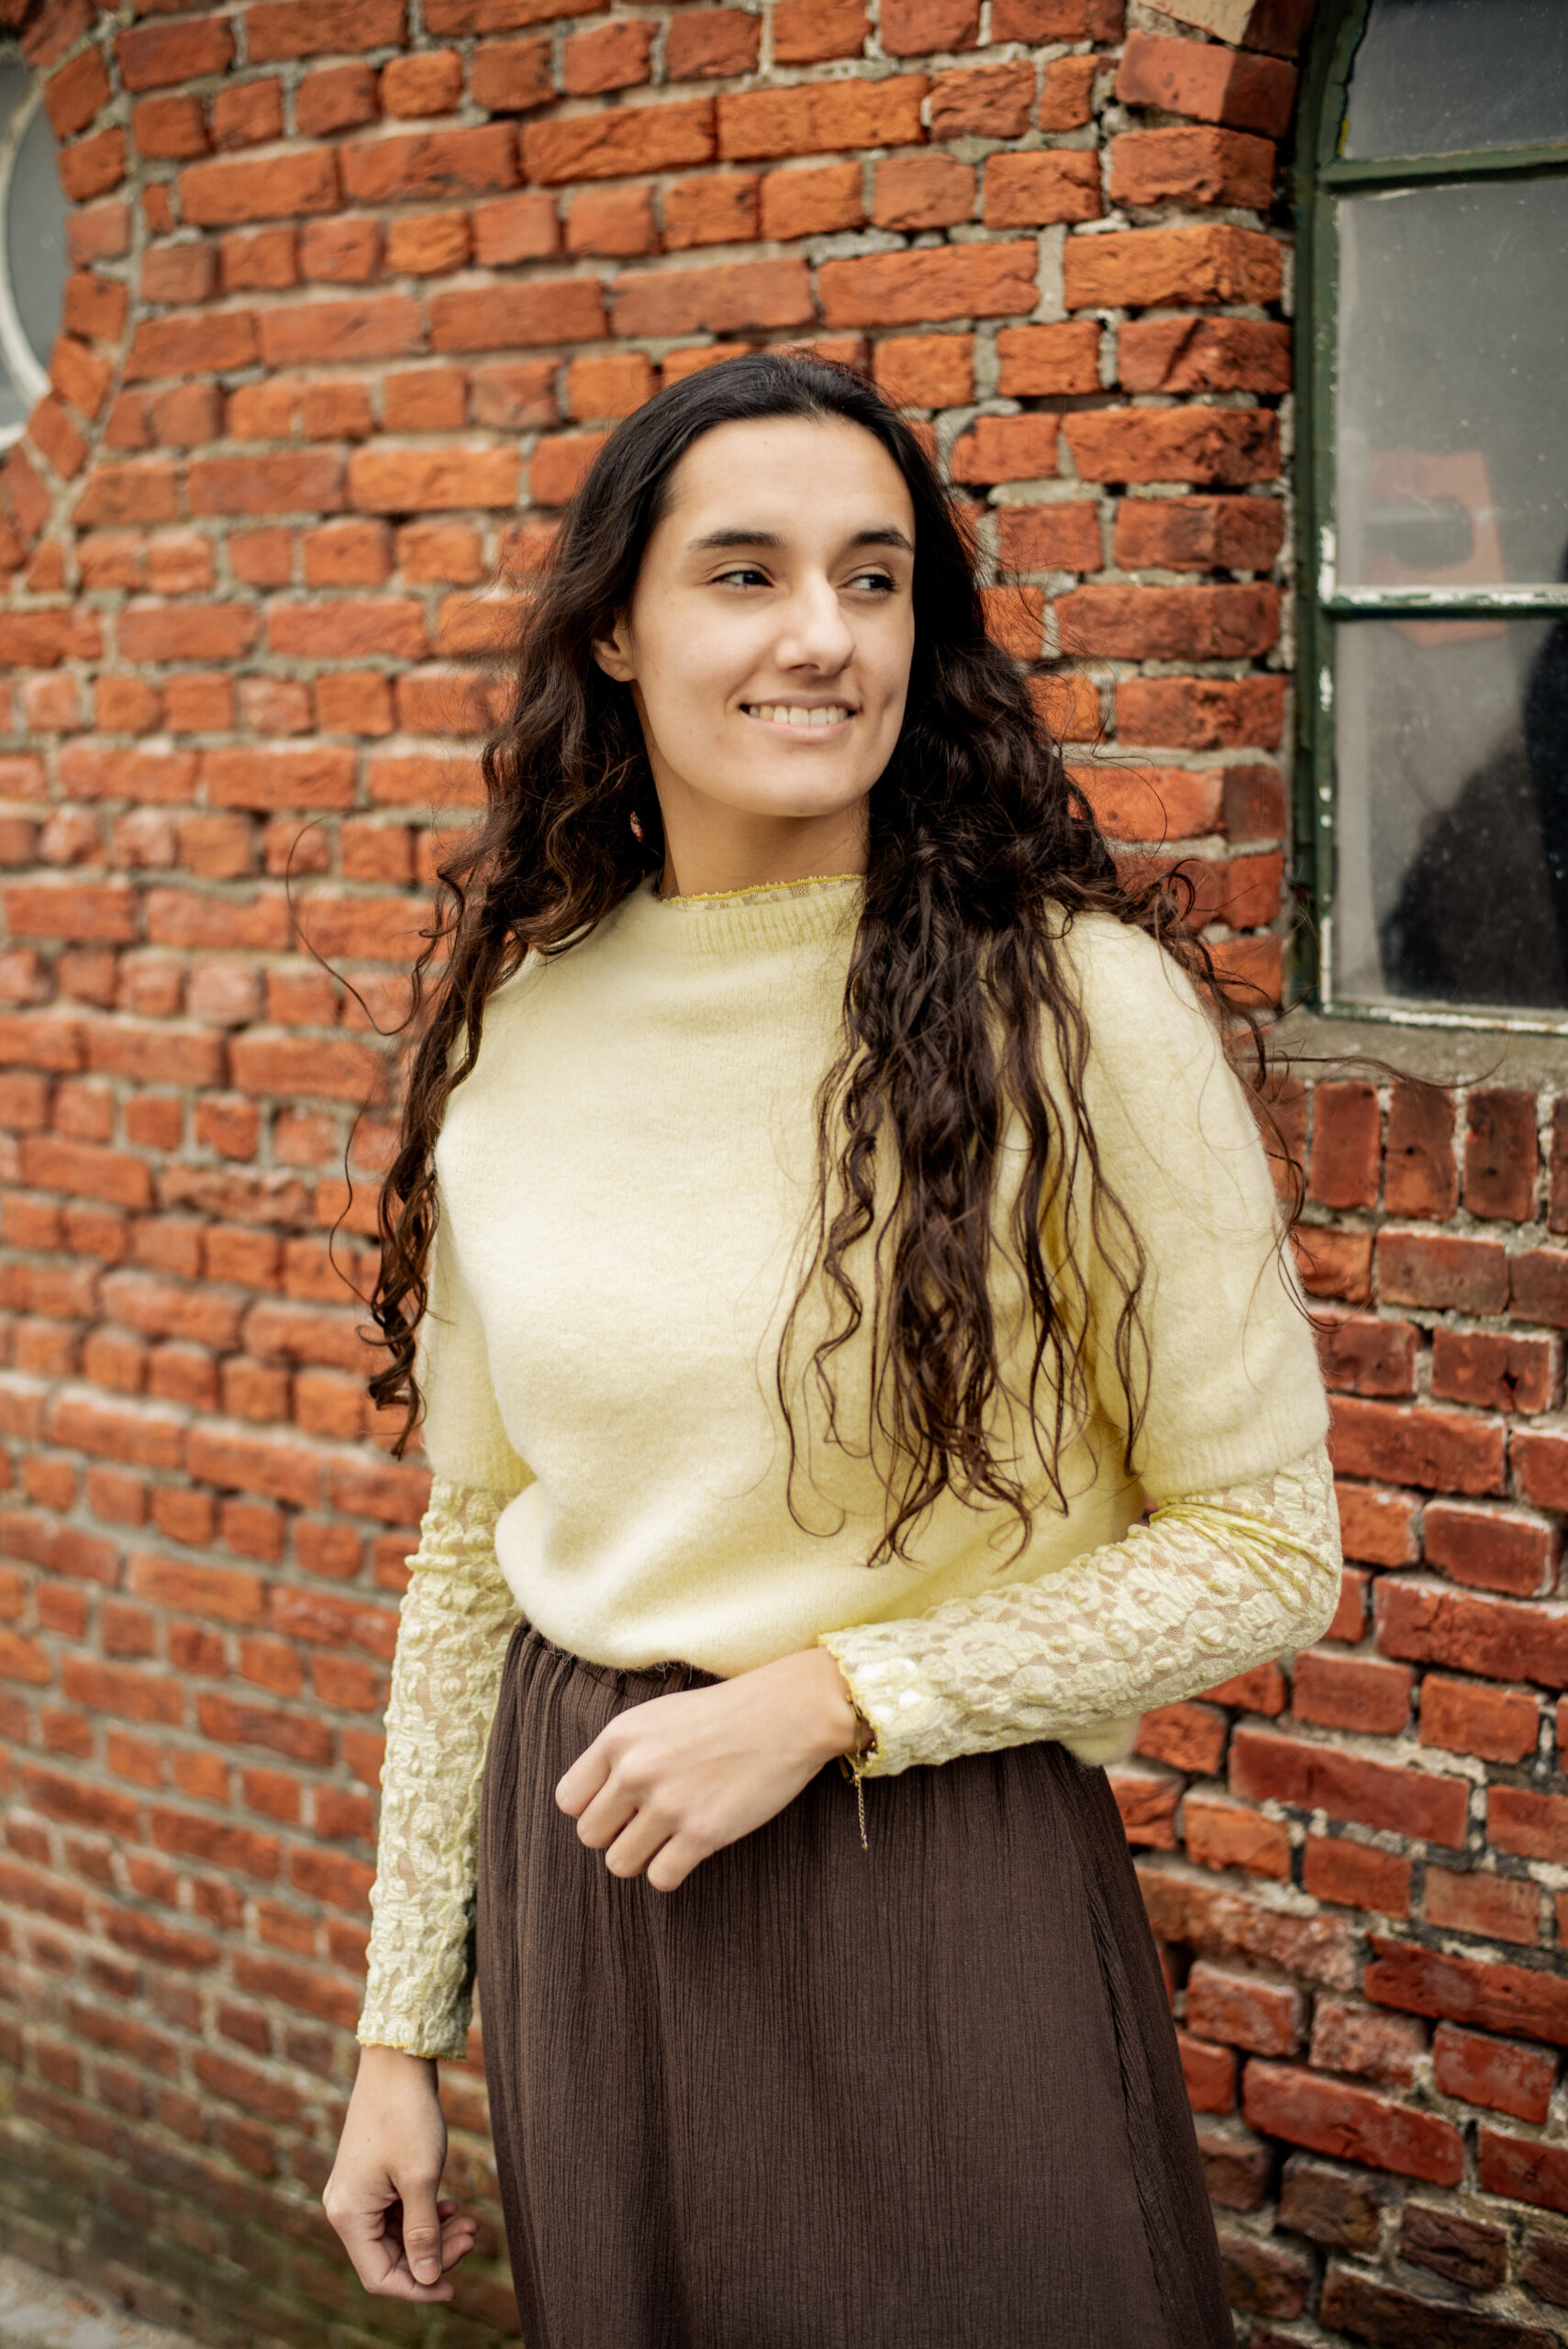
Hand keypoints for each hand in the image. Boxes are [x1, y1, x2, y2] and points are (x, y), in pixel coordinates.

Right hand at [323, 2044, 477, 2300]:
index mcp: (349, 2215)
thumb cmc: (407, 2116)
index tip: (454, 2286)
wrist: (397, 2062)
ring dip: (433, 2234)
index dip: (418, 2288)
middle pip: (390, 2257)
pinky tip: (450, 2206)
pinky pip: (396, 2213)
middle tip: (472, 2236)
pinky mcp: (370, 2178)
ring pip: (397, 2235)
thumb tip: (427, 2279)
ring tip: (470, 2222)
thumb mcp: (421, 2178)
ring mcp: (357, 2192)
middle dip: (433, 2254)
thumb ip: (424, 2234)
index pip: (380, 2276)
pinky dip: (424, 2215)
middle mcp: (346, 2208)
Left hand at [555, 1646, 860, 1891]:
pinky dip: (672, 1871)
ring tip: (670, 1836)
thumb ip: (621, 1754)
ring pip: (620, 1864)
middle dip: (617, 1834)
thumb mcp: (657, 1717)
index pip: (569, 1800)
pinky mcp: (702, 1833)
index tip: (619, 1805)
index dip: (593, 1807)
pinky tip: (691, 1848)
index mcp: (619, 1738)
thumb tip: (592, 1802)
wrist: (787, 1713)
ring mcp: (668, 1804)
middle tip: (649, 1821)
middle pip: (590, 1836)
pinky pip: (661, 1878)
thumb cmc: (723, 1714)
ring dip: (643, 1856)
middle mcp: (636, 1771)